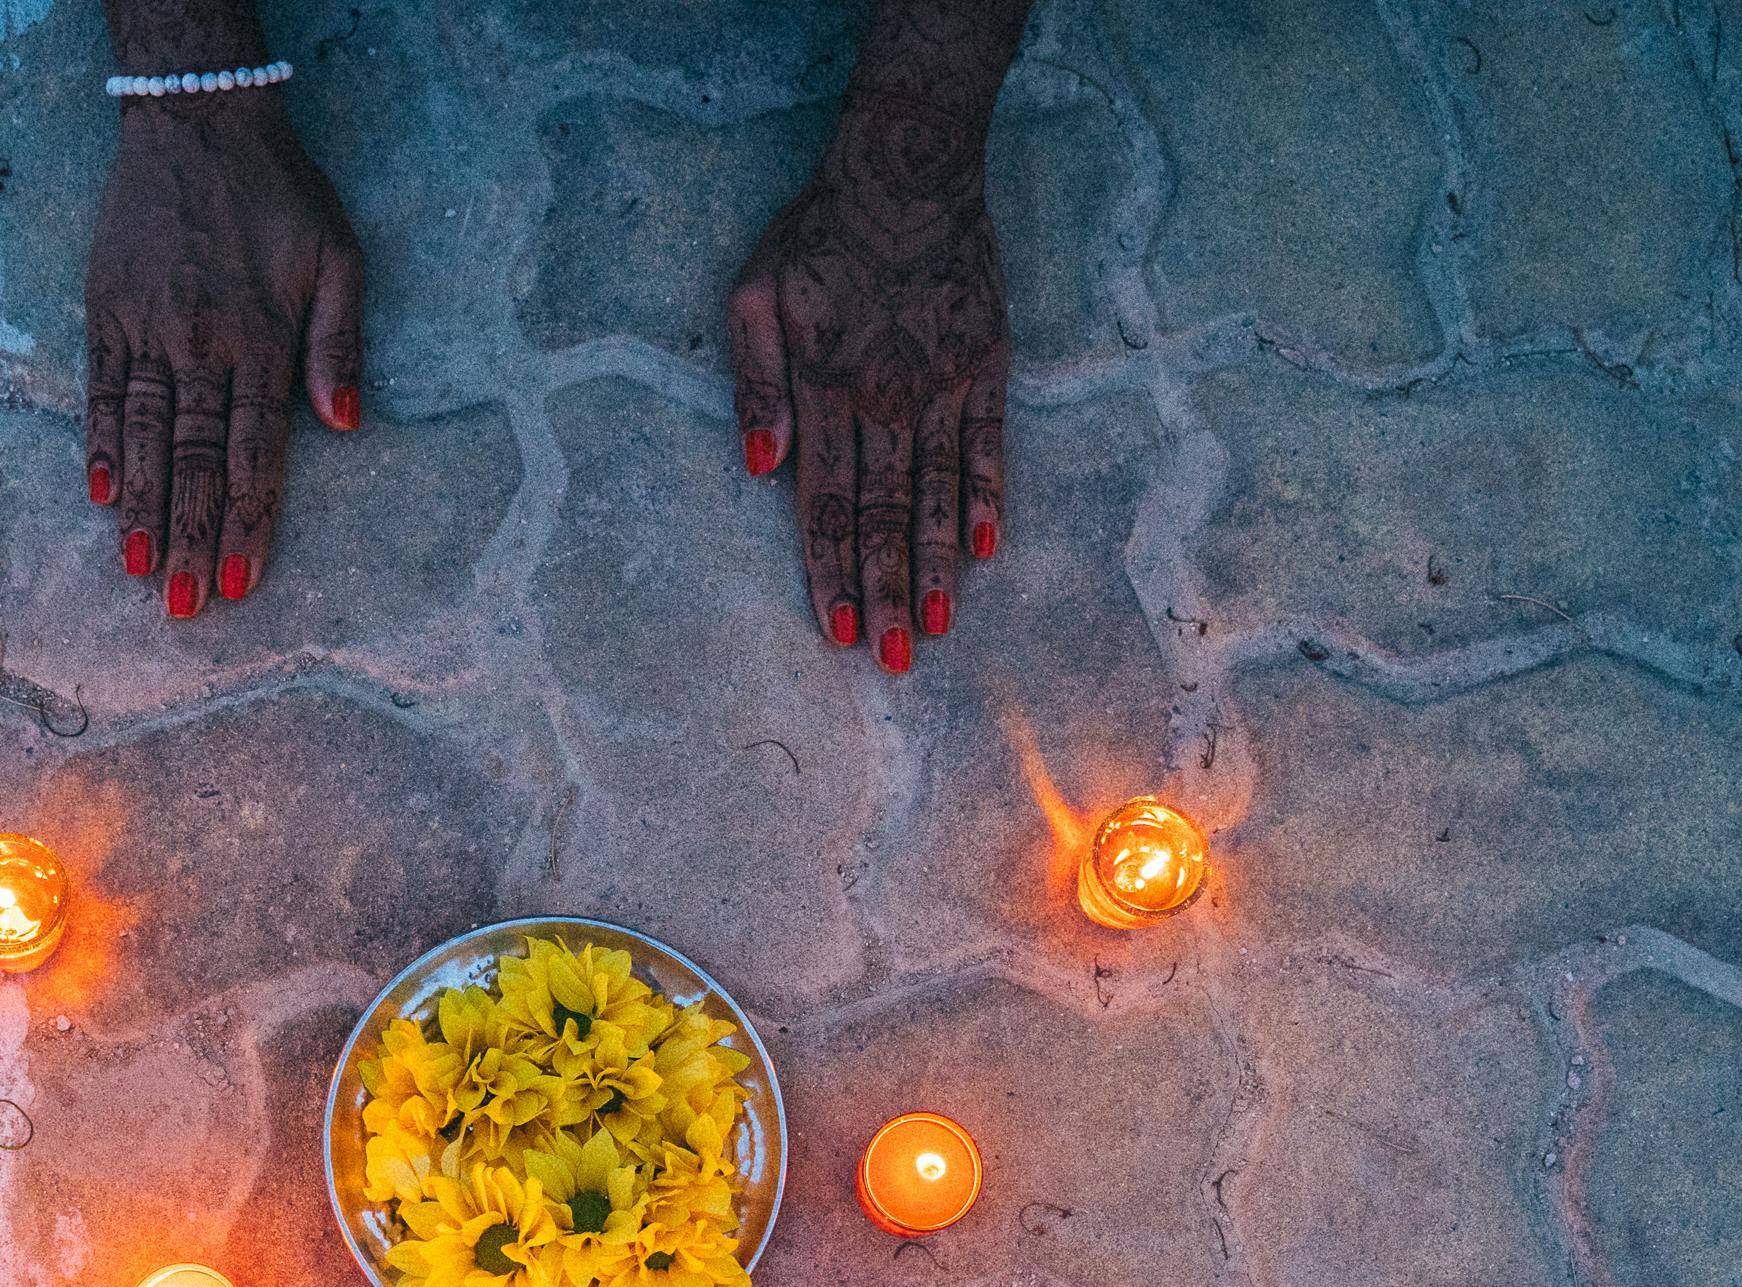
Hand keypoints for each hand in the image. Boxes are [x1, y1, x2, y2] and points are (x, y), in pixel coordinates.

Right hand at [85, 91, 363, 618]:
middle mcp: (199, 346)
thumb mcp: (338, 257)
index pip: (256, 455)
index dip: (249, 524)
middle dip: (194, 540)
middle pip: (197, 463)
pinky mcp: (106, 312)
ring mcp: (146, 331)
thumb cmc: (279, 192)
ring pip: (146, 439)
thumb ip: (340, 344)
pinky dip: (102, 446)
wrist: (197, 118)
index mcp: (259, 342)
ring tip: (141, 573)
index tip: (243, 583)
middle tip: (187, 608)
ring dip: (144, 511)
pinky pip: (102, 392)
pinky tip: (103, 497)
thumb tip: (347, 424)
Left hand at [729, 10, 1019, 668]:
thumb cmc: (818, 236)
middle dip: (885, 594)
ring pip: (938, 494)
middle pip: (885, 517)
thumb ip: (755, 385)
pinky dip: (986, 498)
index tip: (836, 632)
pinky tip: (987, 550)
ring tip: (936, 628)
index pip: (826, 506)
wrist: (909, 171)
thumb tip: (759, 467)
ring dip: (937, 565)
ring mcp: (942, 389)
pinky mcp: (984, 367)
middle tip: (890, 661)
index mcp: (826, 393)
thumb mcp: (754, 298)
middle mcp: (887, 402)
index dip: (830, 573)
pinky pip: (987, 446)